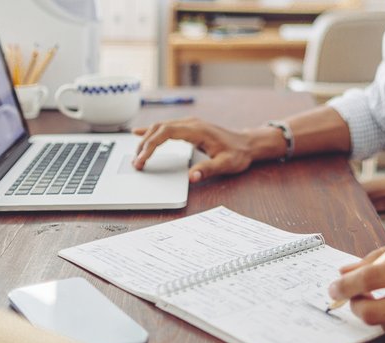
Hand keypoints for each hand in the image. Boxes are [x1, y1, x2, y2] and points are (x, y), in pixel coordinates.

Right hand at [132, 117, 282, 182]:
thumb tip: (191, 177)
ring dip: (146, 139)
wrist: (248, 144)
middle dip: (144, 144)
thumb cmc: (238, 153)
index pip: (166, 132)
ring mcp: (189, 123)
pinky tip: (139, 133)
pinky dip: (151, 132)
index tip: (142, 158)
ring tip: (137, 156)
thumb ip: (208, 170)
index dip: (151, 144)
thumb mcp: (226, 164)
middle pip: (159, 128)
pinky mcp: (189, 127)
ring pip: (160, 126)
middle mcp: (191, 123)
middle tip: (136, 163)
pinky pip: (166, 127)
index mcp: (197, 130)